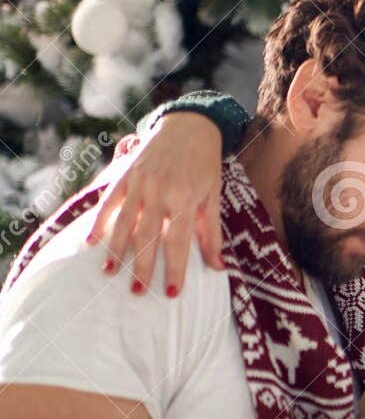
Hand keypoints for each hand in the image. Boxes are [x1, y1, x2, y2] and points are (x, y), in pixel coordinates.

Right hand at [87, 111, 225, 296]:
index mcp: (185, 200)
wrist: (189, 125)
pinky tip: (91, 242)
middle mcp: (160, 193)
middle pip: (148, 238)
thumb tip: (219, 268)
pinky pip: (109, 202)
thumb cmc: (206, 165)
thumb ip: (212, 233)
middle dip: (143, 267)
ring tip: (110, 273)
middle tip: (137, 292)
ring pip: (124, 222)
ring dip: (116, 250)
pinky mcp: (125, 174)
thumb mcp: (213, 197)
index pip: (179, 243)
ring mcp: (139, 183)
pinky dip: (98, 222)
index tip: (171, 293)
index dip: (176, 269)